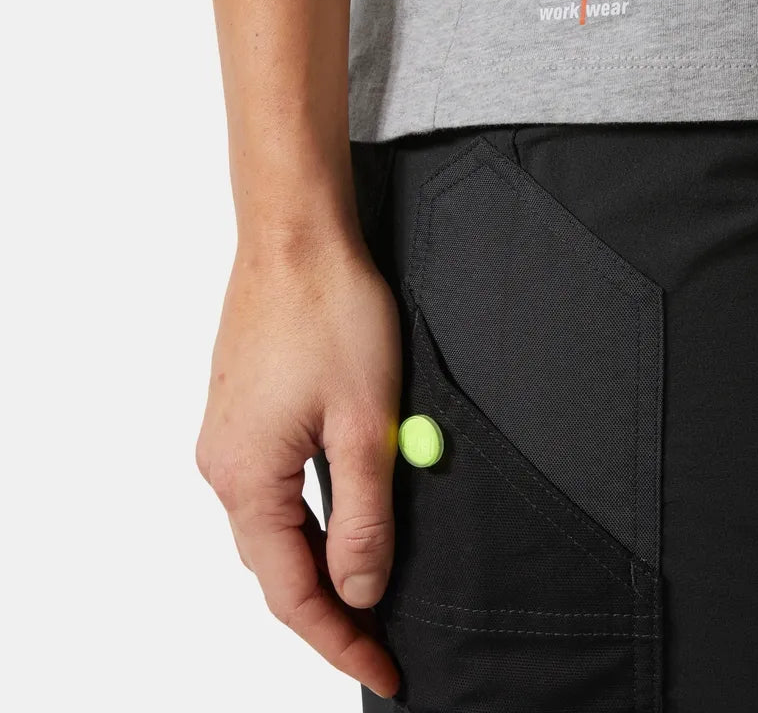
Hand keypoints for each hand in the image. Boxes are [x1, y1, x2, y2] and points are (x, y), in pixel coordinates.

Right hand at [196, 234, 402, 697]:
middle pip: (276, 566)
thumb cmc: (331, 314)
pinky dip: (310, 517)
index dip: (339, 641)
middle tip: (382, 642)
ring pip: (276, 526)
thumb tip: (361, 592)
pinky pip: (276, 486)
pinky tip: (340, 520)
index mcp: (246, 479)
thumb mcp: (364, 426)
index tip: (384, 670)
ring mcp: (230, 436)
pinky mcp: (246, 411)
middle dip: (329, 611)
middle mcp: (223, 466)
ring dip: (319, 564)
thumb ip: (362, 518)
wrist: (297, 238)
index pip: (292, 592)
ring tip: (366, 596)